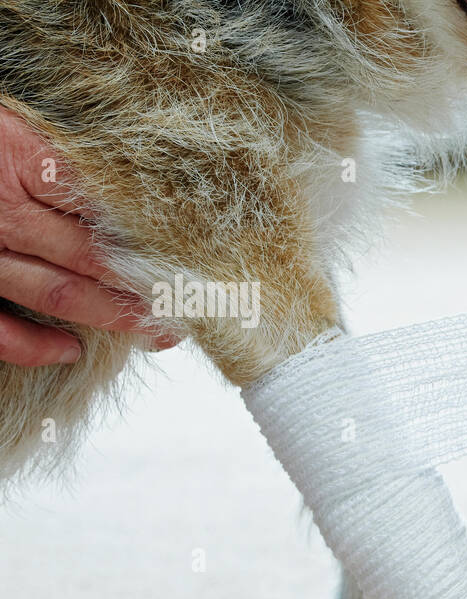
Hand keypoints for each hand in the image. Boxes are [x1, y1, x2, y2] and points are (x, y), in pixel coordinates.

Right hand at [0, 106, 170, 365]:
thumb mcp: (21, 130)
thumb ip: (70, 160)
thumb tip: (137, 187)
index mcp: (24, 166)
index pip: (106, 211)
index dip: (156, 242)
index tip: (199, 262)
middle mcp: (4, 217)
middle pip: (94, 259)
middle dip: (150, 288)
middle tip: (196, 308)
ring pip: (56, 294)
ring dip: (112, 318)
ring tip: (159, 333)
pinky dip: (32, 346)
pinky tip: (70, 351)